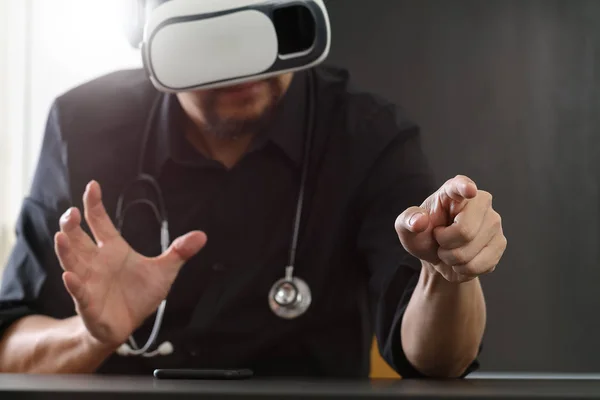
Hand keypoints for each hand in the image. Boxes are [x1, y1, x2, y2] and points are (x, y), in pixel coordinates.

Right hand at [54, 181, 206, 346]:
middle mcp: (96, 262)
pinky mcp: (88, 302)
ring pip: (72, 261)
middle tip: (72, 212)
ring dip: (66, 249)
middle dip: (72, 225)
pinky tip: (70, 276)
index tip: (93, 185)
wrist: (128, 324)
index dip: (95, 204)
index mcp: (113, 249)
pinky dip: (74, 284)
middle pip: (78, 239)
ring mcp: (89, 281)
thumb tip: (202, 236)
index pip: (100, 222)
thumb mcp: (164, 271)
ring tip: (60, 236)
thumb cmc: (140, 294)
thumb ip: (179, 252)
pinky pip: (79, 292)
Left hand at [395, 175, 505, 282]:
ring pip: (471, 251)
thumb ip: (408, 221)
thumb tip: (419, 220)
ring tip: (449, 250)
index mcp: (452, 191)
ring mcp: (493, 222)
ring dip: (452, 259)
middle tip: (440, 240)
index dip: (464, 187)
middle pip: (465, 231)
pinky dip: (464, 269)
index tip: (468, 191)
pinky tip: (461, 260)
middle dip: (445, 244)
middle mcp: (479, 202)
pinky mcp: (500, 243)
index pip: (459, 185)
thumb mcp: (407, 228)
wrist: (437, 256)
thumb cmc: (423, 235)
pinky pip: (480, 265)